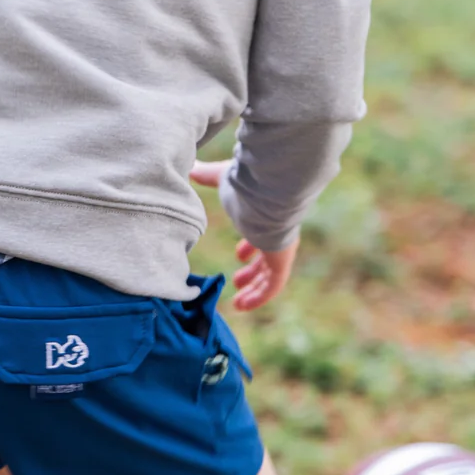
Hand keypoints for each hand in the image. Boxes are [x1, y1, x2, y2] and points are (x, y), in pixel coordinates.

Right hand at [190, 161, 299, 311]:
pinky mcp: (283, 261)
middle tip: (238, 282)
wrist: (271, 191)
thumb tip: (191, 168)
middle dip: (253, 272)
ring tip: (239, 303)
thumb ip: (208, 175)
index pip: (261, 235)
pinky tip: (244, 306)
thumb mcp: (222, 180)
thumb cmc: (246, 182)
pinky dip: (259, 297)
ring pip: (270, 275)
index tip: (239, 255)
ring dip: (255, 289)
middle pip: (267, 258)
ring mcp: (282, 247)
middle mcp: (277, 232)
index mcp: (265, 214)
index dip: (250, 246)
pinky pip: (273, 285)